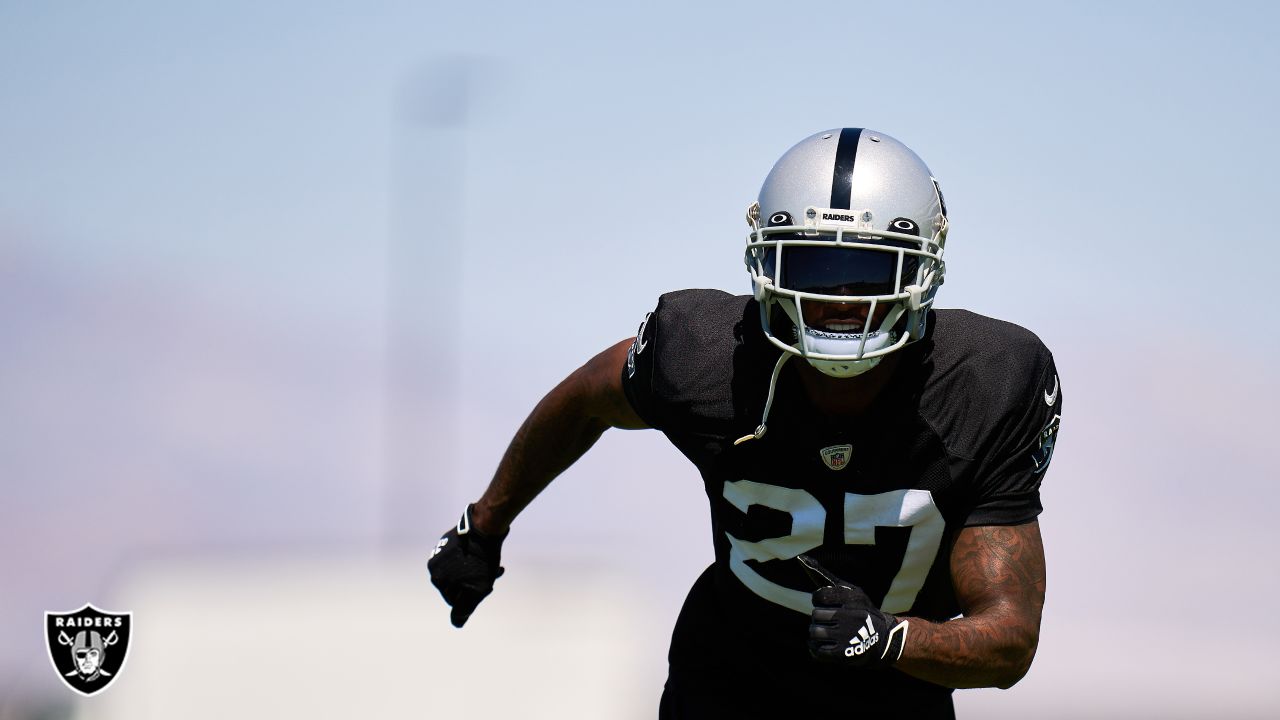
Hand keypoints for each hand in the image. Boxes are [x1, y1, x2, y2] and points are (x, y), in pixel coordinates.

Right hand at [428, 504, 506, 627]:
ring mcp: (441, 552)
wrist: (484, 526)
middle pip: (458, 585)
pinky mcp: (450, 540)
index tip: (486, 586)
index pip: (456, 600)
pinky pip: (462, 556)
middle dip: (476, 583)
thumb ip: (465, 608)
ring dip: (478, 572)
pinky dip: (474, 559)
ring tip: (492, 565)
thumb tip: (456, 622)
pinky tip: (486, 554)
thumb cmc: (482, 560)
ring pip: (462, 571)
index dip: (473, 596)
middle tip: (492, 574)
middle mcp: (434, 566)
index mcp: (437, 578)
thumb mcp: (477, 590)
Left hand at [798, 554, 908, 666]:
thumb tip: (803, 560)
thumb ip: (828, 579)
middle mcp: (849, 617)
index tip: (826, 603)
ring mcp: (845, 637)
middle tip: (829, 619)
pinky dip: (815, 648)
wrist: (883, 639)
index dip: (819, 600)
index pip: (819, 596)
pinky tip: (822, 644)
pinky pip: (816, 650)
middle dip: (819, 617)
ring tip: (826, 632)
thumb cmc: (861, 611)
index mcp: (851, 600)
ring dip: (817, 632)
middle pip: (816, 615)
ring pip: (814, 632)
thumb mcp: (852, 591)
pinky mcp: (842, 654)